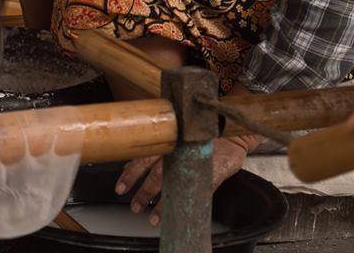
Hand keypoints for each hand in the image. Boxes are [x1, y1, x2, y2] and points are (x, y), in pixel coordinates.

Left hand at [114, 137, 254, 226]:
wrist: (232, 135)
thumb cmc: (201, 137)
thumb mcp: (177, 139)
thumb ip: (154, 151)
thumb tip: (130, 163)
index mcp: (168, 141)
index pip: (144, 157)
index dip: (130, 173)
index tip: (120, 187)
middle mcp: (178, 151)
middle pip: (155, 173)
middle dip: (143, 192)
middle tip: (135, 206)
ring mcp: (193, 162)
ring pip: (171, 183)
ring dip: (160, 202)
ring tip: (152, 217)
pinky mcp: (210, 174)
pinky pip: (192, 191)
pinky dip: (182, 202)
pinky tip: (175, 212)